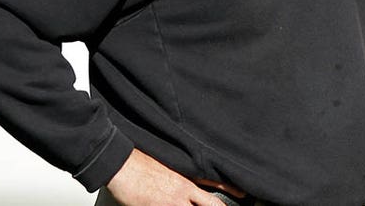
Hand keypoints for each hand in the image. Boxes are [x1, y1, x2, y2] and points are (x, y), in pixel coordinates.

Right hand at [106, 149, 226, 205]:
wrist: (121, 165)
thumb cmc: (140, 163)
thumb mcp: (168, 165)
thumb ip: (181, 176)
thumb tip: (189, 185)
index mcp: (186, 176)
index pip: (216, 182)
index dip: (230, 190)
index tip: (243, 195)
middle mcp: (183, 190)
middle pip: (211, 204)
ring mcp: (172, 202)